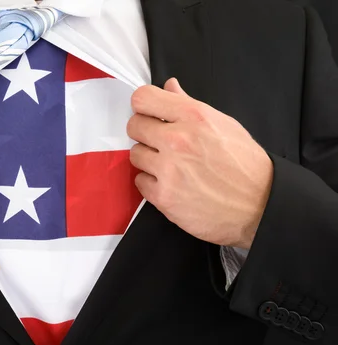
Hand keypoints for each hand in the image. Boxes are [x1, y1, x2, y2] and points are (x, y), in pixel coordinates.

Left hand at [127, 78, 272, 248]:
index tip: (148, 113)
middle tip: (159, 141)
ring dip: (148, 159)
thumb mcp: (224, 124)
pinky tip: (171, 183)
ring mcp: (169, 169)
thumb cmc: (246, 166)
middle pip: (134, 125)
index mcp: (194, 116)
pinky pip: (139, 181)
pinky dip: (151, 183)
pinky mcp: (163, 196)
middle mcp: (178, 140)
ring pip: (135, 154)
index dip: (144, 106)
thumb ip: (189, 105)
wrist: (261, 205)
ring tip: (170, 165)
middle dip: (144, 132)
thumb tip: (170, 87)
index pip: (143, 98)